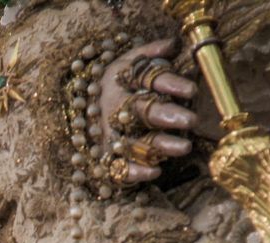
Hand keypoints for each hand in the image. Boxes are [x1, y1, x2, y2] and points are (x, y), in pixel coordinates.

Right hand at [99, 38, 197, 183]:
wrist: (77, 108)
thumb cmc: (116, 84)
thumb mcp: (129, 62)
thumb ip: (151, 53)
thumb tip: (173, 44)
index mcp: (122, 81)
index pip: (148, 79)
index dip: (169, 84)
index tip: (192, 90)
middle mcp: (114, 108)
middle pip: (140, 111)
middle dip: (166, 115)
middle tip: (192, 120)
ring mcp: (110, 133)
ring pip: (135, 140)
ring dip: (160, 145)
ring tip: (185, 147)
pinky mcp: (108, 156)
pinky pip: (119, 167)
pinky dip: (136, 171)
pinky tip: (155, 171)